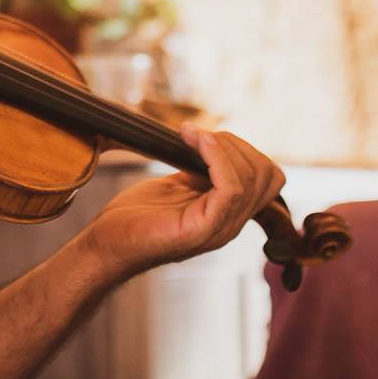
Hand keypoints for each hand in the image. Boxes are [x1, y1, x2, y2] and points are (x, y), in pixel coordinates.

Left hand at [83, 124, 284, 280]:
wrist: (109, 243)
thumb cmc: (136, 216)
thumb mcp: (178, 187)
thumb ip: (202, 172)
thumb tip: (214, 143)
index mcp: (229, 212)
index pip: (268, 177)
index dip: (244, 148)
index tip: (206, 135)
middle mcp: (232, 223)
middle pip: (267, 175)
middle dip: (235, 143)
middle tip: (197, 136)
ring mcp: (220, 228)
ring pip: (251, 178)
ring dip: (221, 145)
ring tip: (190, 136)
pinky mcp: (203, 229)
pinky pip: (231, 189)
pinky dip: (216, 157)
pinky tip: (195, 142)